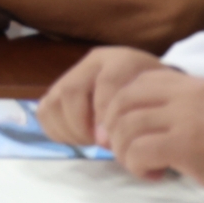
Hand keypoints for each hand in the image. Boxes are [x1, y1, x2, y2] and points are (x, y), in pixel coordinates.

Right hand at [37, 45, 174, 148]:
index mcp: (123, 61)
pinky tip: (79, 137)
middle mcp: (94, 62)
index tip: (109, 141)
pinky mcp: (59, 90)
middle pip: (71, 90)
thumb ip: (139, 119)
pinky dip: (57, 129)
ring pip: (53, 101)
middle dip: (81, 124)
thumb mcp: (158, 104)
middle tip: (97, 142)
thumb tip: (103, 141)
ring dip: (69, 128)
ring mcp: (73, 74)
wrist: (151, 90)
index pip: (106, 83)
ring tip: (89, 139)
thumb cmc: (157, 101)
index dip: (105, 114)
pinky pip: (44, 111)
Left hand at [100, 68, 203, 202]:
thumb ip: (197, 114)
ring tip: (145, 167)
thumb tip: (159, 127)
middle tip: (127, 152)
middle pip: (125, 98)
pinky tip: (156, 176)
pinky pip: (138, 149)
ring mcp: (190, 116)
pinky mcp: (190, 144)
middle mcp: (193, 94)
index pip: (143, 80)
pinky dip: (137, 166)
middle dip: (115, 127)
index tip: (130, 132)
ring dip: (124, 150)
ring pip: (126, 124)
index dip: (125, 106)